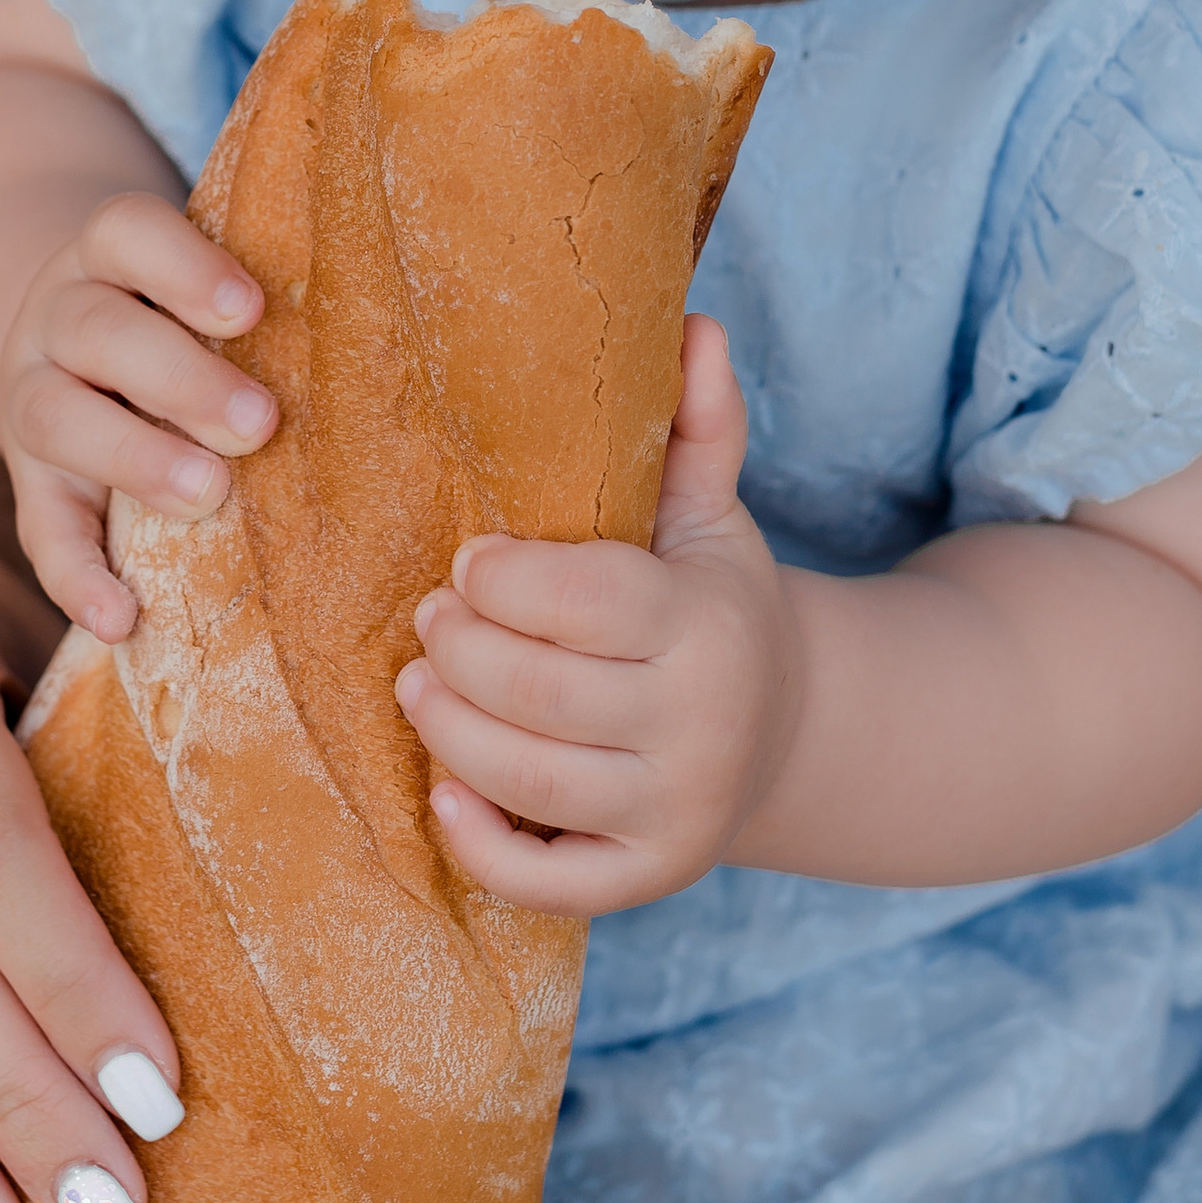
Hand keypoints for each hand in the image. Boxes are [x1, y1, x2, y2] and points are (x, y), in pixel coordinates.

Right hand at [0, 190, 279, 640]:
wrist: (76, 356)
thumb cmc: (182, 322)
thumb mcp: (200, 292)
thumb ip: (253, 308)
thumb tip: (383, 344)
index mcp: (108, 258)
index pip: (127, 233)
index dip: (184, 266)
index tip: (250, 311)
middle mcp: (58, 318)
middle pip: (98, 330)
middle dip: (180, 377)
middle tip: (259, 423)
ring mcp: (32, 399)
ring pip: (54, 416)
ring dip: (135, 457)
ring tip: (208, 493)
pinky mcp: (31, 485)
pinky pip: (39, 529)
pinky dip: (74, 577)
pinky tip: (119, 617)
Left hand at [395, 316, 799, 914]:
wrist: (787, 734)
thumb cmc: (711, 605)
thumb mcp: (710, 516)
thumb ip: (696, 425)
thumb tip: (692, 321)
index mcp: (706, 624)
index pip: (587, 601)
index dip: (504, 579)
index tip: (466, 560)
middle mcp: (700, 725)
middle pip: (542, 694)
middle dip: (459, 652)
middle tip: (425, 621)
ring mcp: (675, 810)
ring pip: (530, 782)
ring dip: (448, 732)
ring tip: (415, 684)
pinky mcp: (644, 878)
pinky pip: (545, 881)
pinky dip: (480, 843)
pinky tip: (442, 794)